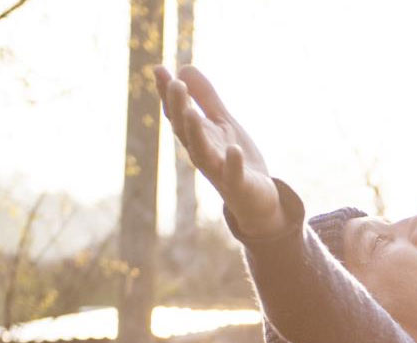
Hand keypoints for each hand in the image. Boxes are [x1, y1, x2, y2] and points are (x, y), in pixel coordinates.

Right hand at [155, 65, 282, 237]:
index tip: (159, 69)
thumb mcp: (222, 124)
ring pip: (202, 153)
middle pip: (186, 131)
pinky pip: (233, 175)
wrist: (257, 200)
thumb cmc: (235, 161)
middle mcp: (203, 154)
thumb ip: (206, 98)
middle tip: (175, 84)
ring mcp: (219, 171)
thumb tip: (183, 68)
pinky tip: (233, 149)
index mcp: (198, 137)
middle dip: (179, 108)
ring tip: (191, 112)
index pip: (178, 114)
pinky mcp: (239, 186)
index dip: (167, 93)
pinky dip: (232, 164)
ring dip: (195, 133)